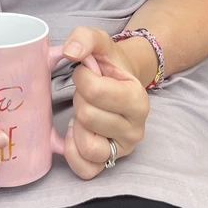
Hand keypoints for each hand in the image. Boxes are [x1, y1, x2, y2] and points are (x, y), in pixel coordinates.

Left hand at [62, 27, 149, 179]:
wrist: (120, 80)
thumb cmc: (108, 63)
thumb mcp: (100, 41)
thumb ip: (85, 37)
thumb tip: (70, 52)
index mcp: (137, 97)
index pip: (94, 89)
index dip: (82, 76)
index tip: (88, 72)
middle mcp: (136, 128)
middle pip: (87, 115)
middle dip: (80, 99)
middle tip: (88, 93)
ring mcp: (123, 148)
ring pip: (88, 145)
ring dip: (78, 125)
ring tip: (85, 112)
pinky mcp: (109, 161)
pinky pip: (86, 169)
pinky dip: (74, 152)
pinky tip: (75, 133)